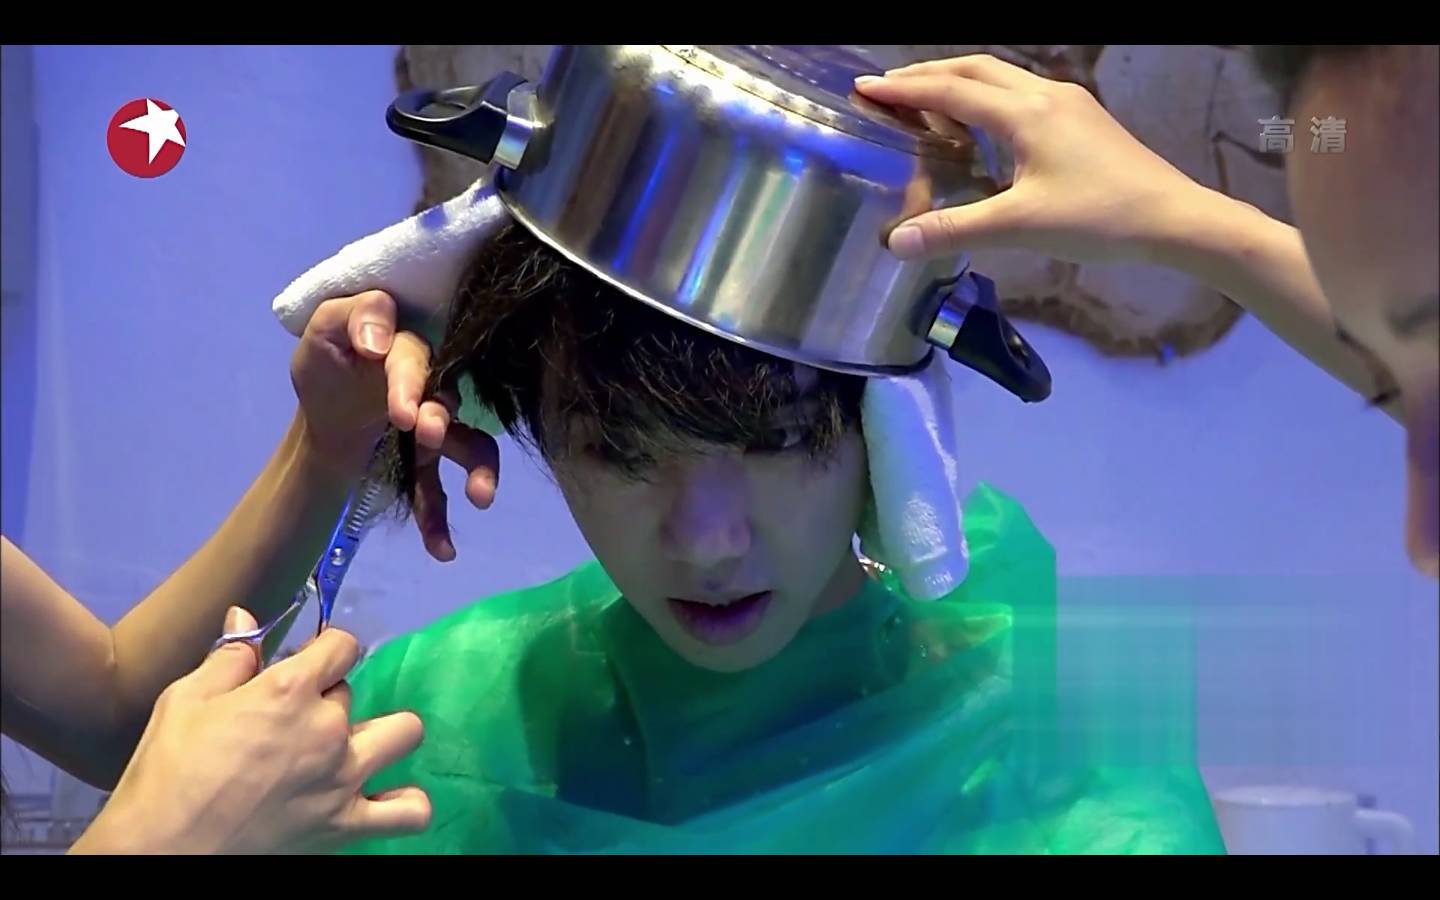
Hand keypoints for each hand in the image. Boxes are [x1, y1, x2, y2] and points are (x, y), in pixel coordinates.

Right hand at [72, 608, 427, 854]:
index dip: (323, 650)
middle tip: (292, 721)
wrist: (161, 851)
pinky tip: (381, 796)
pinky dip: (404, 804)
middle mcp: (327, 728)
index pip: (342, 645)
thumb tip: (246, 615)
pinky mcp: (345, 824)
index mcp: (289, 690)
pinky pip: (409, 812)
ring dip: (382, 734)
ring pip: (403, 733)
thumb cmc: (165, 773)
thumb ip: (228, 656)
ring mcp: (343, 777)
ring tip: (350, 747)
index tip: (302, 664)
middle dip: (327, 698)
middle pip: (352, 692)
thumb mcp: (184, 700)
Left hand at [290, 290, 499, 560]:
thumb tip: (380, 344)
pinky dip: (440, 520)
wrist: (324, 412)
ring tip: (480, 497)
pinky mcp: (427, 462)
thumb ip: (352, 316)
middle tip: (426, 434)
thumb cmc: (330, 362)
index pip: (413, 357)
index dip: (410, 381)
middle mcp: (432, 385)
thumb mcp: (323, 330)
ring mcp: (436, 427)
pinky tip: (442, 551)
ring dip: (478, 468)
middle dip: (442, 420)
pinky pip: (440, 491)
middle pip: (449, 400)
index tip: (403, 413)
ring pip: (469, 444)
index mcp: (405, 348)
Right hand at [855, 54, 1213, 264]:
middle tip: (889, 88)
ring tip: (927, 101)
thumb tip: (896, 243)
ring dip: (959, 83)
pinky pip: (1022, 95)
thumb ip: (955, 230)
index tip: (866, 89)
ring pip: (1002, 78)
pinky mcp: (1083, 121)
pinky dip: (988, 99)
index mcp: (1026, 113)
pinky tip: (983, 127)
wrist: (1173, 219)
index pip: (952, 90)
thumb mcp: (1020, 227)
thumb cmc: (1099, 219)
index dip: (905, 89)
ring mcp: (1068, 105)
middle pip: (976, 69)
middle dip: (928, 74)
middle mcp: (1045, 96)